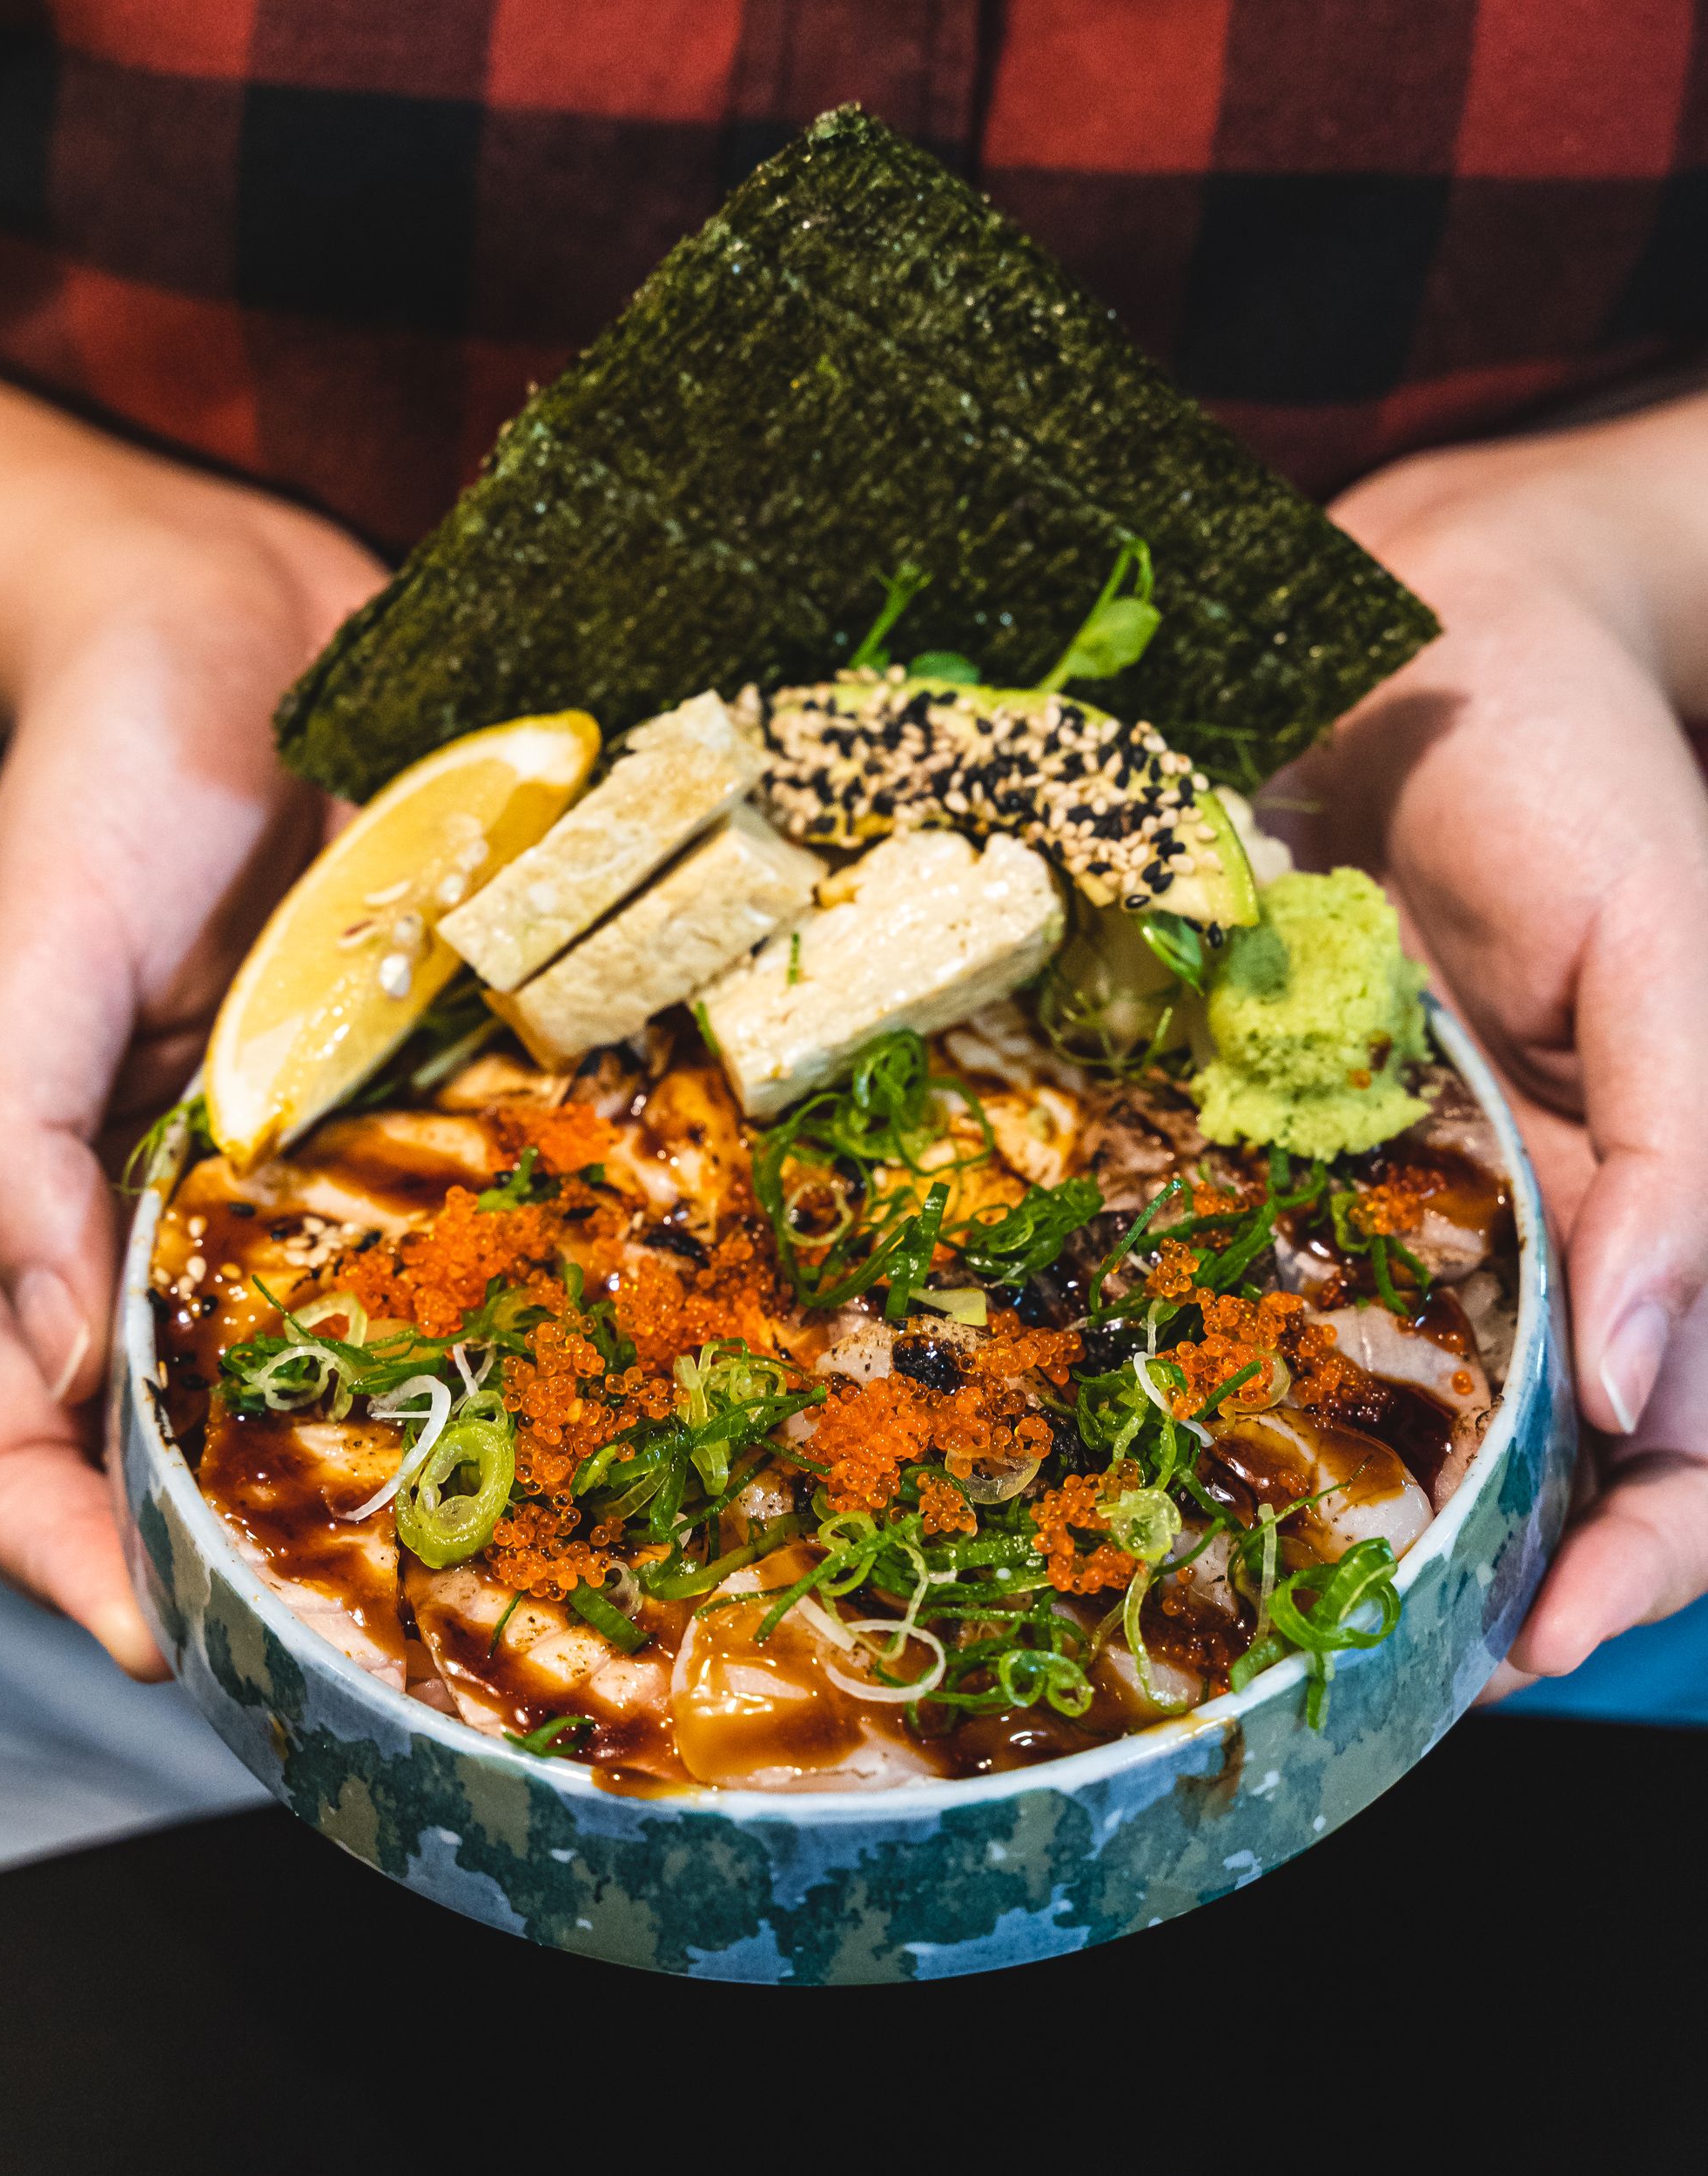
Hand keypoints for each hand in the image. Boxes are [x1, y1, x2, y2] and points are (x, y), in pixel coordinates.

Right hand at [0, 373, 383, 1674]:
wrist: (238, 619)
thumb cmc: (102, 779)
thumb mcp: (27, 956)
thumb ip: (11, 1145)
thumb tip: (49, 1359)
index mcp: (63, 1184)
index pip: (19, 1415)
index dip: (59, 1542)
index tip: (144, 1643)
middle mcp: (192, 1191)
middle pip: (192, 1404)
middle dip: (240, 1526)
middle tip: (337, 1631)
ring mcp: (317, 1142)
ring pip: (337, 1324)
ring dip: (388, 1428)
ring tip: (481, 1536)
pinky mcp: (424, 1072)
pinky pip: (464, 1195)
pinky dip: (502, 1267)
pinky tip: (578, 1326)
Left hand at [1289, 392, 1707, 1684]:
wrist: (1437, 635)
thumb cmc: (1591, 779)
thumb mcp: (1673, 955)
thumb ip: (1690, 1159)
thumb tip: (1654, 1386)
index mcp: (1662, 1199)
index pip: (1689, 1428)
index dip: (1642, 1551)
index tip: (1545, 1640)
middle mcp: (1541, 1216)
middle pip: (1544, 1441)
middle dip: (1493, 1566)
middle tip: (1395, 1669)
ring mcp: (1413, 1174)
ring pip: (1413, 1373)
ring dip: (1369, 1491)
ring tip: (1283, 1601)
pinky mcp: (1291, 1118)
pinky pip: (1283, 1254)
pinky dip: (1253, 1338)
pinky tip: (1182, 1409)